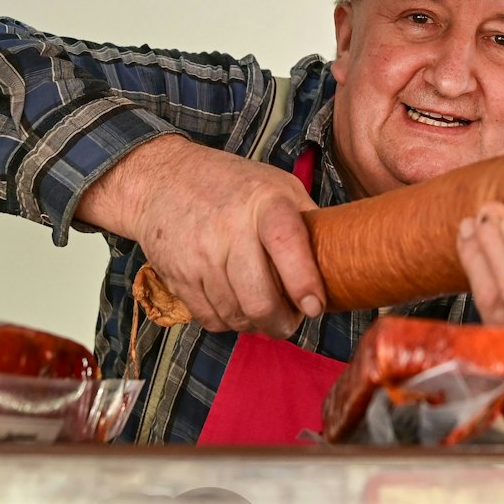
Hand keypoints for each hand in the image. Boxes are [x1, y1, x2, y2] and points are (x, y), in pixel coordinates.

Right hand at [81, 135, 324, 337]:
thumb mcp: (276, 186)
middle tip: (291, 322)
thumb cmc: (230, 184)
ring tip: (264, 314)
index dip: (303, 282)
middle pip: (259, 298)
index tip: (315, 307)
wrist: (161, 179)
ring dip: (256, 325)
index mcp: (264, 203)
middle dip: (282, 323)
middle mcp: (230, 229)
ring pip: (236, 315)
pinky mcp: (178, 276)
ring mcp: (200, 255)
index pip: (286, 244)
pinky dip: (228, 323)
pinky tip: (236, 307)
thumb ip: (305, 220)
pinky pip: (210, 319)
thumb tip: (341, 258)